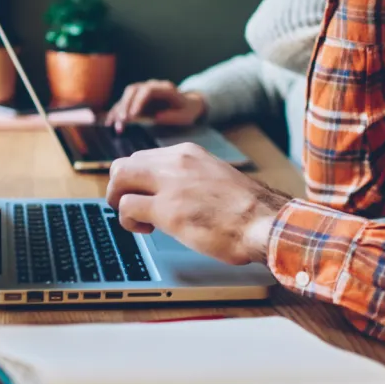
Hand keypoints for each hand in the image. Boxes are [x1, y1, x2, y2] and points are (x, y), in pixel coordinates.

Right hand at [103, 80, 205, 130]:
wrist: (187, 104)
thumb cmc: (187, 110)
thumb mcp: (186, 115)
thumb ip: (174, 116)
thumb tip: (157, 117)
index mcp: (164, 88)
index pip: (147, 90)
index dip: (138, 102)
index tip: (132, 116)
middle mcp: (151, 86)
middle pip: (133, 90)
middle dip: (125, 105)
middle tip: (122, 121)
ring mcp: (142, 91)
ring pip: (125, 96)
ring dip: (118, 110)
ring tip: (115, 126)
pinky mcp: (137, 99)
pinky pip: (123, 103)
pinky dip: (116, 112)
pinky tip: (110, 123)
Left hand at [106, 143, 290, 265]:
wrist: (266, 222)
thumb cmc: (248, 210)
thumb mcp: (216, 178)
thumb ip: (191, 179)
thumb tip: (175, 193)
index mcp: (189, 153)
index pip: (145, 157)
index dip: (138, 180)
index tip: (144, 194)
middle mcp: (176, 161)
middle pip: (124, 164)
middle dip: (120, 187)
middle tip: (130, 207)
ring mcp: (170, 183)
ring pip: (118, 179)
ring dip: (120, 202)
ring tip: (137, 221)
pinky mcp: (166, 210)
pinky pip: (126, 208)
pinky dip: (128, 221)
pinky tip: (147, 230)